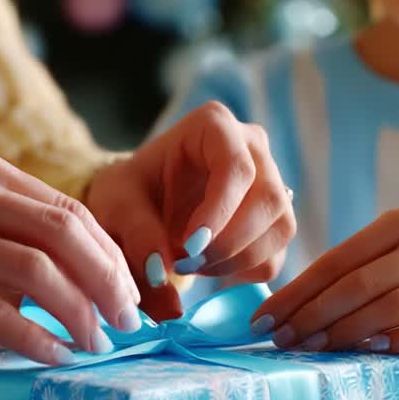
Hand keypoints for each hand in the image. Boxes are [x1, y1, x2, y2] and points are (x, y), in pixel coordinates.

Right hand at [0, 148, 140, 364]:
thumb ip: (12, 228)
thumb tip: (89, 275)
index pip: (69, 210)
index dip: (109, 255)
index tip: (129, 292)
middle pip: (64, 235)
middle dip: (108, 283)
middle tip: (129, 321)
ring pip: (37, 273)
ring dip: (80, 314)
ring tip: (97, 344)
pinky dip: (33, 339)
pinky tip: (55, 357)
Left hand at [87, 102, 295, 319]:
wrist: (140, 205)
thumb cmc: (129, 193)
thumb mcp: (117, 206)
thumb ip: (137, 235)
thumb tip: (160, 274)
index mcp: (213, 125)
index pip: (236, 166)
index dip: (220, 210)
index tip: (190, 246)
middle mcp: (252, 146)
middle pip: (268, 199)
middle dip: (229, 243)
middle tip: (186, 264)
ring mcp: (271, 181)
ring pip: (280, 228)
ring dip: (238, 260)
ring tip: (193, 265)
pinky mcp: (274, 219)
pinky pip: (276, 254)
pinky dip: (245, 272)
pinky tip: (210, 266)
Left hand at [251, 205, 398, 360]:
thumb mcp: (375, 268)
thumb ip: (336, 280)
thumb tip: (272, 315)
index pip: (338, 259)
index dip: (296, 292)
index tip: (263, 320)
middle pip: (362, 283)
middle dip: (315, 315)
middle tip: (283, 341)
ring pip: (393, 307)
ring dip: (347, 332)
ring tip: (314, 349)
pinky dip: (397, 344)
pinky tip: (368, 352)